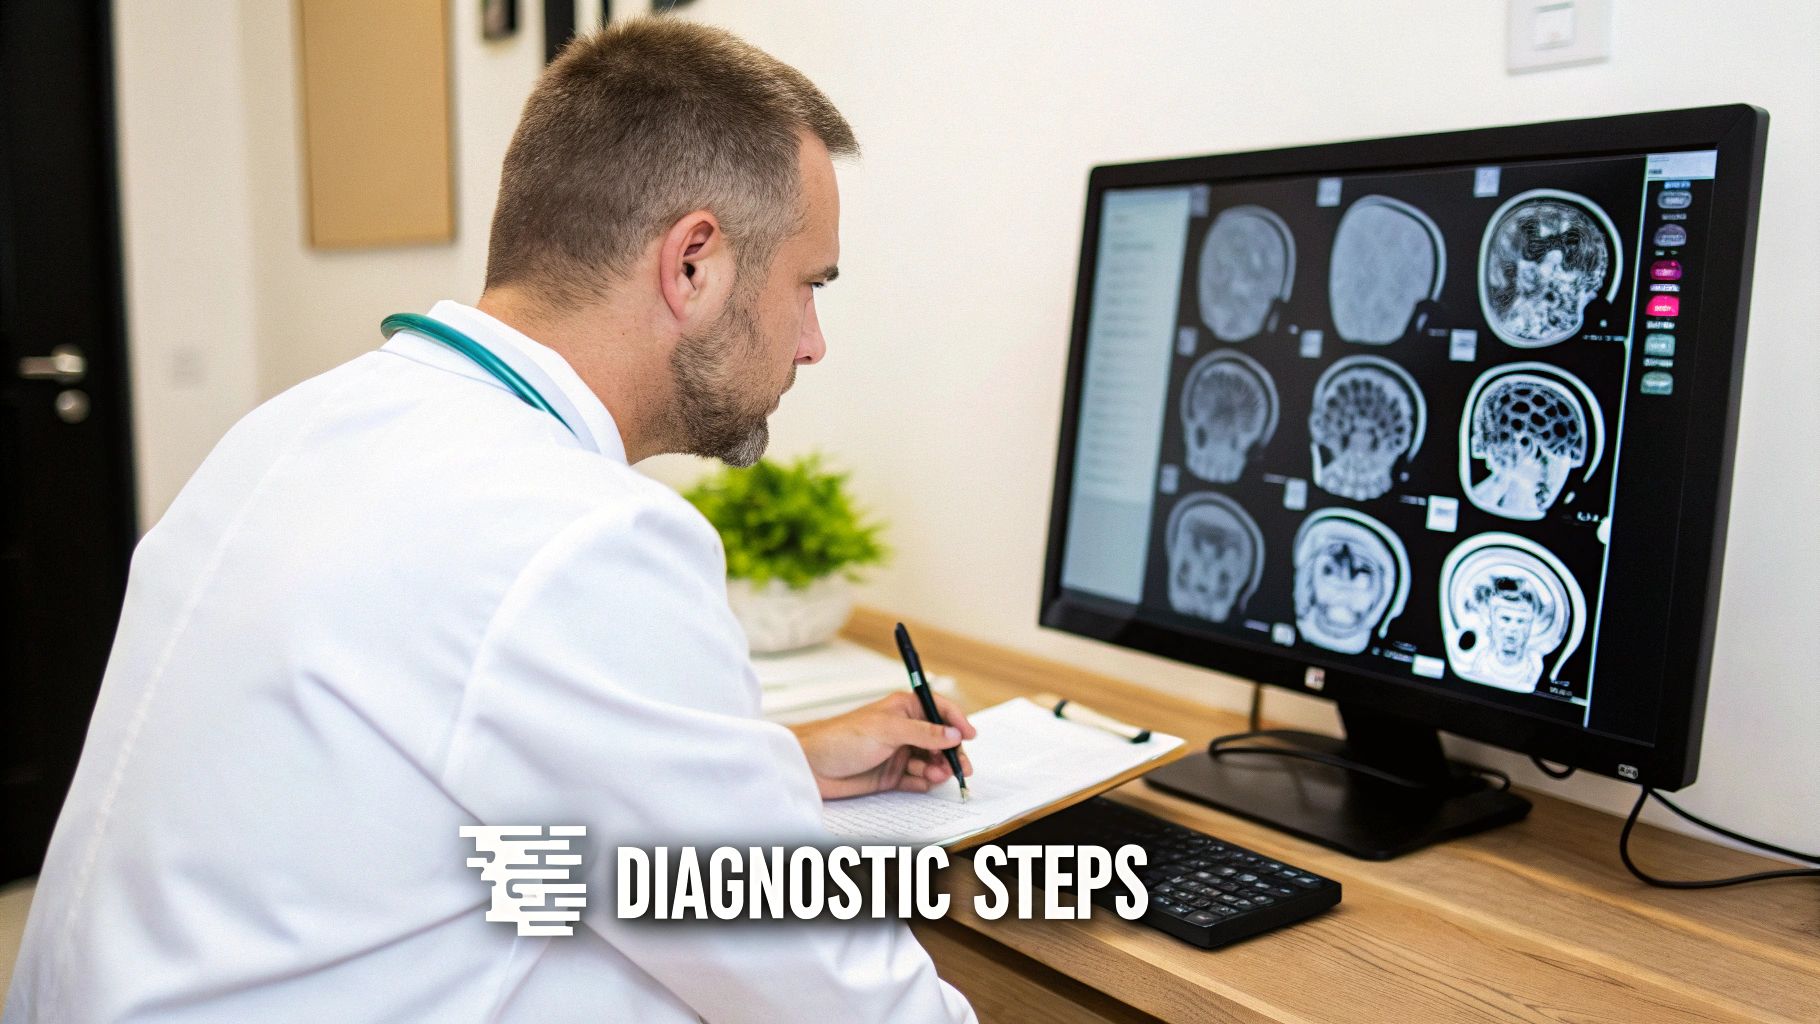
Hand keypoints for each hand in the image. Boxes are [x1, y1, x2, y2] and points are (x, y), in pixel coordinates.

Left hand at [789, 692, 976, 799]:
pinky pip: (917, 779)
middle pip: (940, 740)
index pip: (939, 709)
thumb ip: (923, 733)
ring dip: (938, 768)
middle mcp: (904, 730)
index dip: (957, 721)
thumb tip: (953, 734)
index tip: (971, 735)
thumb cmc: (842, 738)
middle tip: (960, 768)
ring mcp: (898, 753)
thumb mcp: (887, 730)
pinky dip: (925, 781)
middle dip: (951, 752)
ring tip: (937, 775)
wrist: (812, 766)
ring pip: (931, 761)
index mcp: (903, 709)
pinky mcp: (891, 775)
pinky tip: (927, 782)